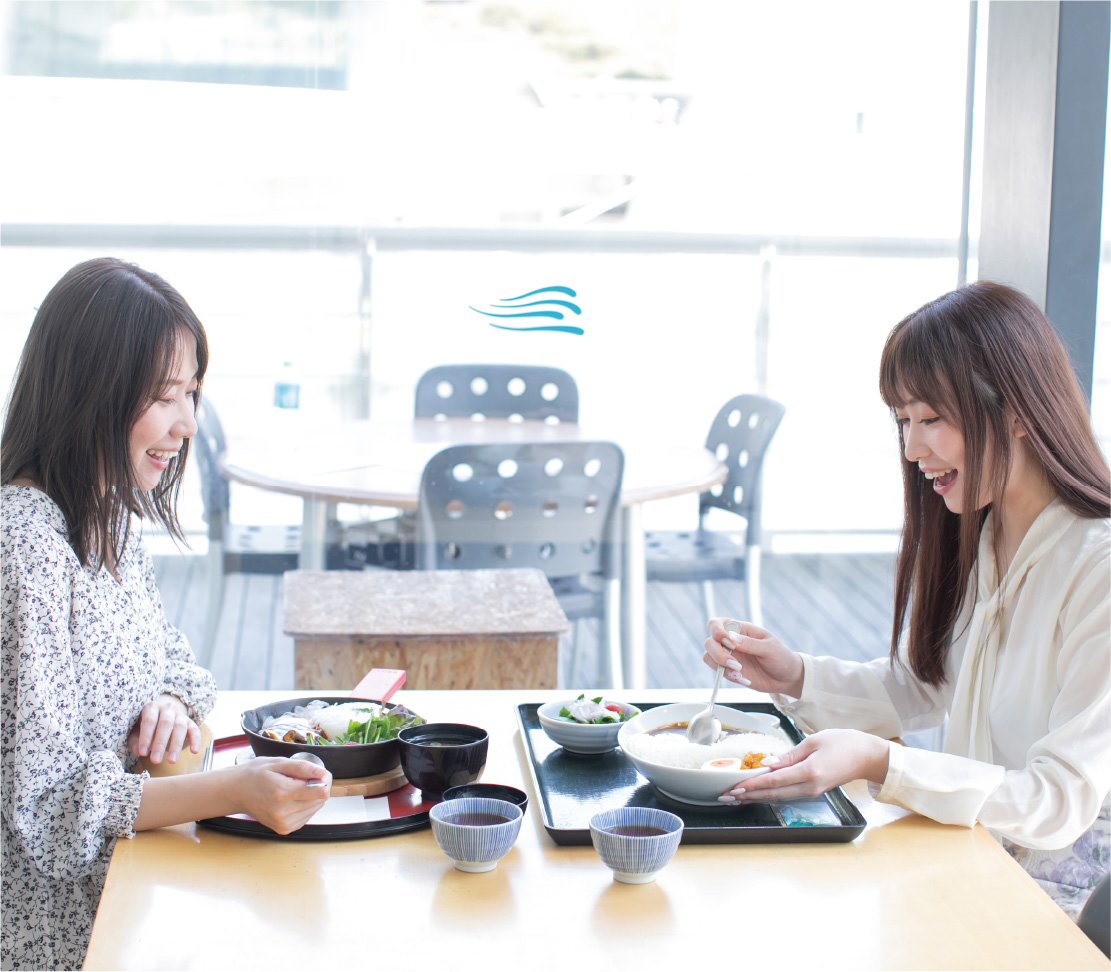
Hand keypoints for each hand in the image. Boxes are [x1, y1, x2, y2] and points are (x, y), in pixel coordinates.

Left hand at [128, 694, 200, 763]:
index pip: (149, 720)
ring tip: (171, 761)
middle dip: (160, 743)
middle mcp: (167, 708)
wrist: (163, 717)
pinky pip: (195, 730)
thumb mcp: (136, 732)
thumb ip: (135, 741)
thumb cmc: (147, 728)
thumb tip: (138, 751)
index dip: (146, 737)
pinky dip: (195, 740)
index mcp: (152, 708)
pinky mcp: (190, 722)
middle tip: (155, 760)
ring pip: (180, 727)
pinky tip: (194, 751)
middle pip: (166, 723)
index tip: (143, 753)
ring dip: (176, 745)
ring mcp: (180, 715)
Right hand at [231, 757, 331, 834]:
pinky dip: (304, 805)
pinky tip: (291, 798)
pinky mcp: (284, 829)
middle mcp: (283, 812)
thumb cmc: (255, 775)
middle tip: (302, 778)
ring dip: (311, 796)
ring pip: (316, 808)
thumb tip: (322, 773)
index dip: (324, 779)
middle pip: (320, 800)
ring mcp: (283, 823)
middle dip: (318, 786)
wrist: (236, 792)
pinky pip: (307, 815)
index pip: (321, 791)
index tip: (318, 772)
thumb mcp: (278, 763)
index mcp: (282, 793)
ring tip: (293, 788)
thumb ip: (302, 768)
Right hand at [703, 618, 804, 696]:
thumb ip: (750, 643)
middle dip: (718, 654)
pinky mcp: (729, 671)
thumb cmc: (781, 657)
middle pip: (709, 642)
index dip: (716, 631)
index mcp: (740, 629)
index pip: (717, 624)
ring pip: (709, 657)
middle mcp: (731, 642)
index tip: (728, 642)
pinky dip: (728, 677)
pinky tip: (745, 679)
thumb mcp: (770, 648)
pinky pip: (718, 672)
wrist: (787, 678)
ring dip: (721, 666)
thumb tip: (731, 638)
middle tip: (735, 664)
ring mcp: (729, 656)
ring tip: (740, 673)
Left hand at [717, 729, 889, 803]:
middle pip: (773, 793)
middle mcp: (809, 787)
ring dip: (756, 797)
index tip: (735, 787)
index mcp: (809, 772)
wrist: (867, 756)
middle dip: (748, 795)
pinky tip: (756, 793)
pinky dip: (769, 794)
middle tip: (726, 796)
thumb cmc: (843, 743)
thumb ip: (789, 755)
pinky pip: (787, 794)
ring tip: (735, 797)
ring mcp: (812, 792)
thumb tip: (767, 763)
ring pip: (778, 797)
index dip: (753, 784)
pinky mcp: (813, 791)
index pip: (774, 780)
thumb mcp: (814, 741)